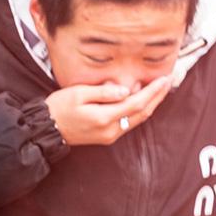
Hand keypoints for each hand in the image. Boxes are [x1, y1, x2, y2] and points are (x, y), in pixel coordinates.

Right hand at [45, 77, 172, 145]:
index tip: (164, 79)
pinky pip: (129, 122)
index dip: (153, 91)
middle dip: (157, 97)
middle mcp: (110, 130)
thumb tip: (125, 90)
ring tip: (160, 89)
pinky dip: (139, 111)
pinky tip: (144, 101)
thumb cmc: (59, 108)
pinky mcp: (107, 137)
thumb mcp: (78, 93)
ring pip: (137, 119)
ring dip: (150, 104)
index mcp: (104, 118)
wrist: (47, 129)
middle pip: (141, 113)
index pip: (136, 102)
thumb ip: (103, 92)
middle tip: (168, 81)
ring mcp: (109, 136)